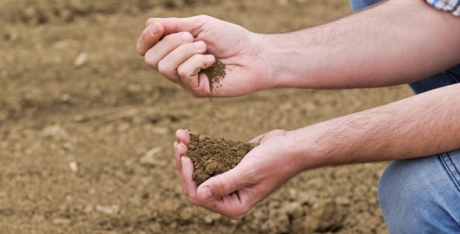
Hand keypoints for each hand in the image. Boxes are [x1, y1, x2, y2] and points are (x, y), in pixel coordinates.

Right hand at [137, 15, 270, 96]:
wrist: (255, 55)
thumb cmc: (231, 39)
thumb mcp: (200, 25)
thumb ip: (174, 25)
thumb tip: (150, 25)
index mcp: (174, 50)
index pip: (145, 49)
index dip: (146, 38)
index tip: (158, 27)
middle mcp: (176, 67)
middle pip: (150, 59)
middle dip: (171, 43)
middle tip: (194, 38)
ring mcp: (186, 81)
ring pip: (164, 67)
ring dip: (186, 51)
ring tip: (205, 49)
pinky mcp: (197, 90)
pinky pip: (183, 74)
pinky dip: (197, 61)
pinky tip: (212, 61)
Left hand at [173, 129, 303, 218]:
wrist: (292, 147)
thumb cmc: (276, 161)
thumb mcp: (249, 172)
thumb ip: (225, 183)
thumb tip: (200, 194)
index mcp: (234, 205)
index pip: (200, 197)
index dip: (187, 178)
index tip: (185, 157)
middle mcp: (228, 196)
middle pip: (195, 184)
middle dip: (184, 164)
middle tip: (179, 144)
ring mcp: (227, 181)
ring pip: (199, 170)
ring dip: (189, 153)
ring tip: (181, 136)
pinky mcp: (228, 166)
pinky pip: (208, 159)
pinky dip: (198, 147)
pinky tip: (189, 134)